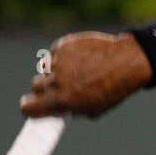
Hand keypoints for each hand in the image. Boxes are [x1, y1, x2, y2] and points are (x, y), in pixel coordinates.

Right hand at [20, 32, 150, 118]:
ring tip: (73, 71)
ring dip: (53, 71)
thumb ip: (72, 110)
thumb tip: (58, 109)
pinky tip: (78, 59)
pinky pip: (54, 53)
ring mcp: (58, 61)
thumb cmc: (113, 89)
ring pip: (44, 68)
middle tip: (57, 88)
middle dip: (44, 89)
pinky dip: (62, 56)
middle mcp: (57, 81)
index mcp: (62, 100)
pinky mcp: (63, 45)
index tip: (31, 107)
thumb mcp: (94, 109)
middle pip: (35, 86)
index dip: (30, 108)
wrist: (126, 62)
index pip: (29, 107)